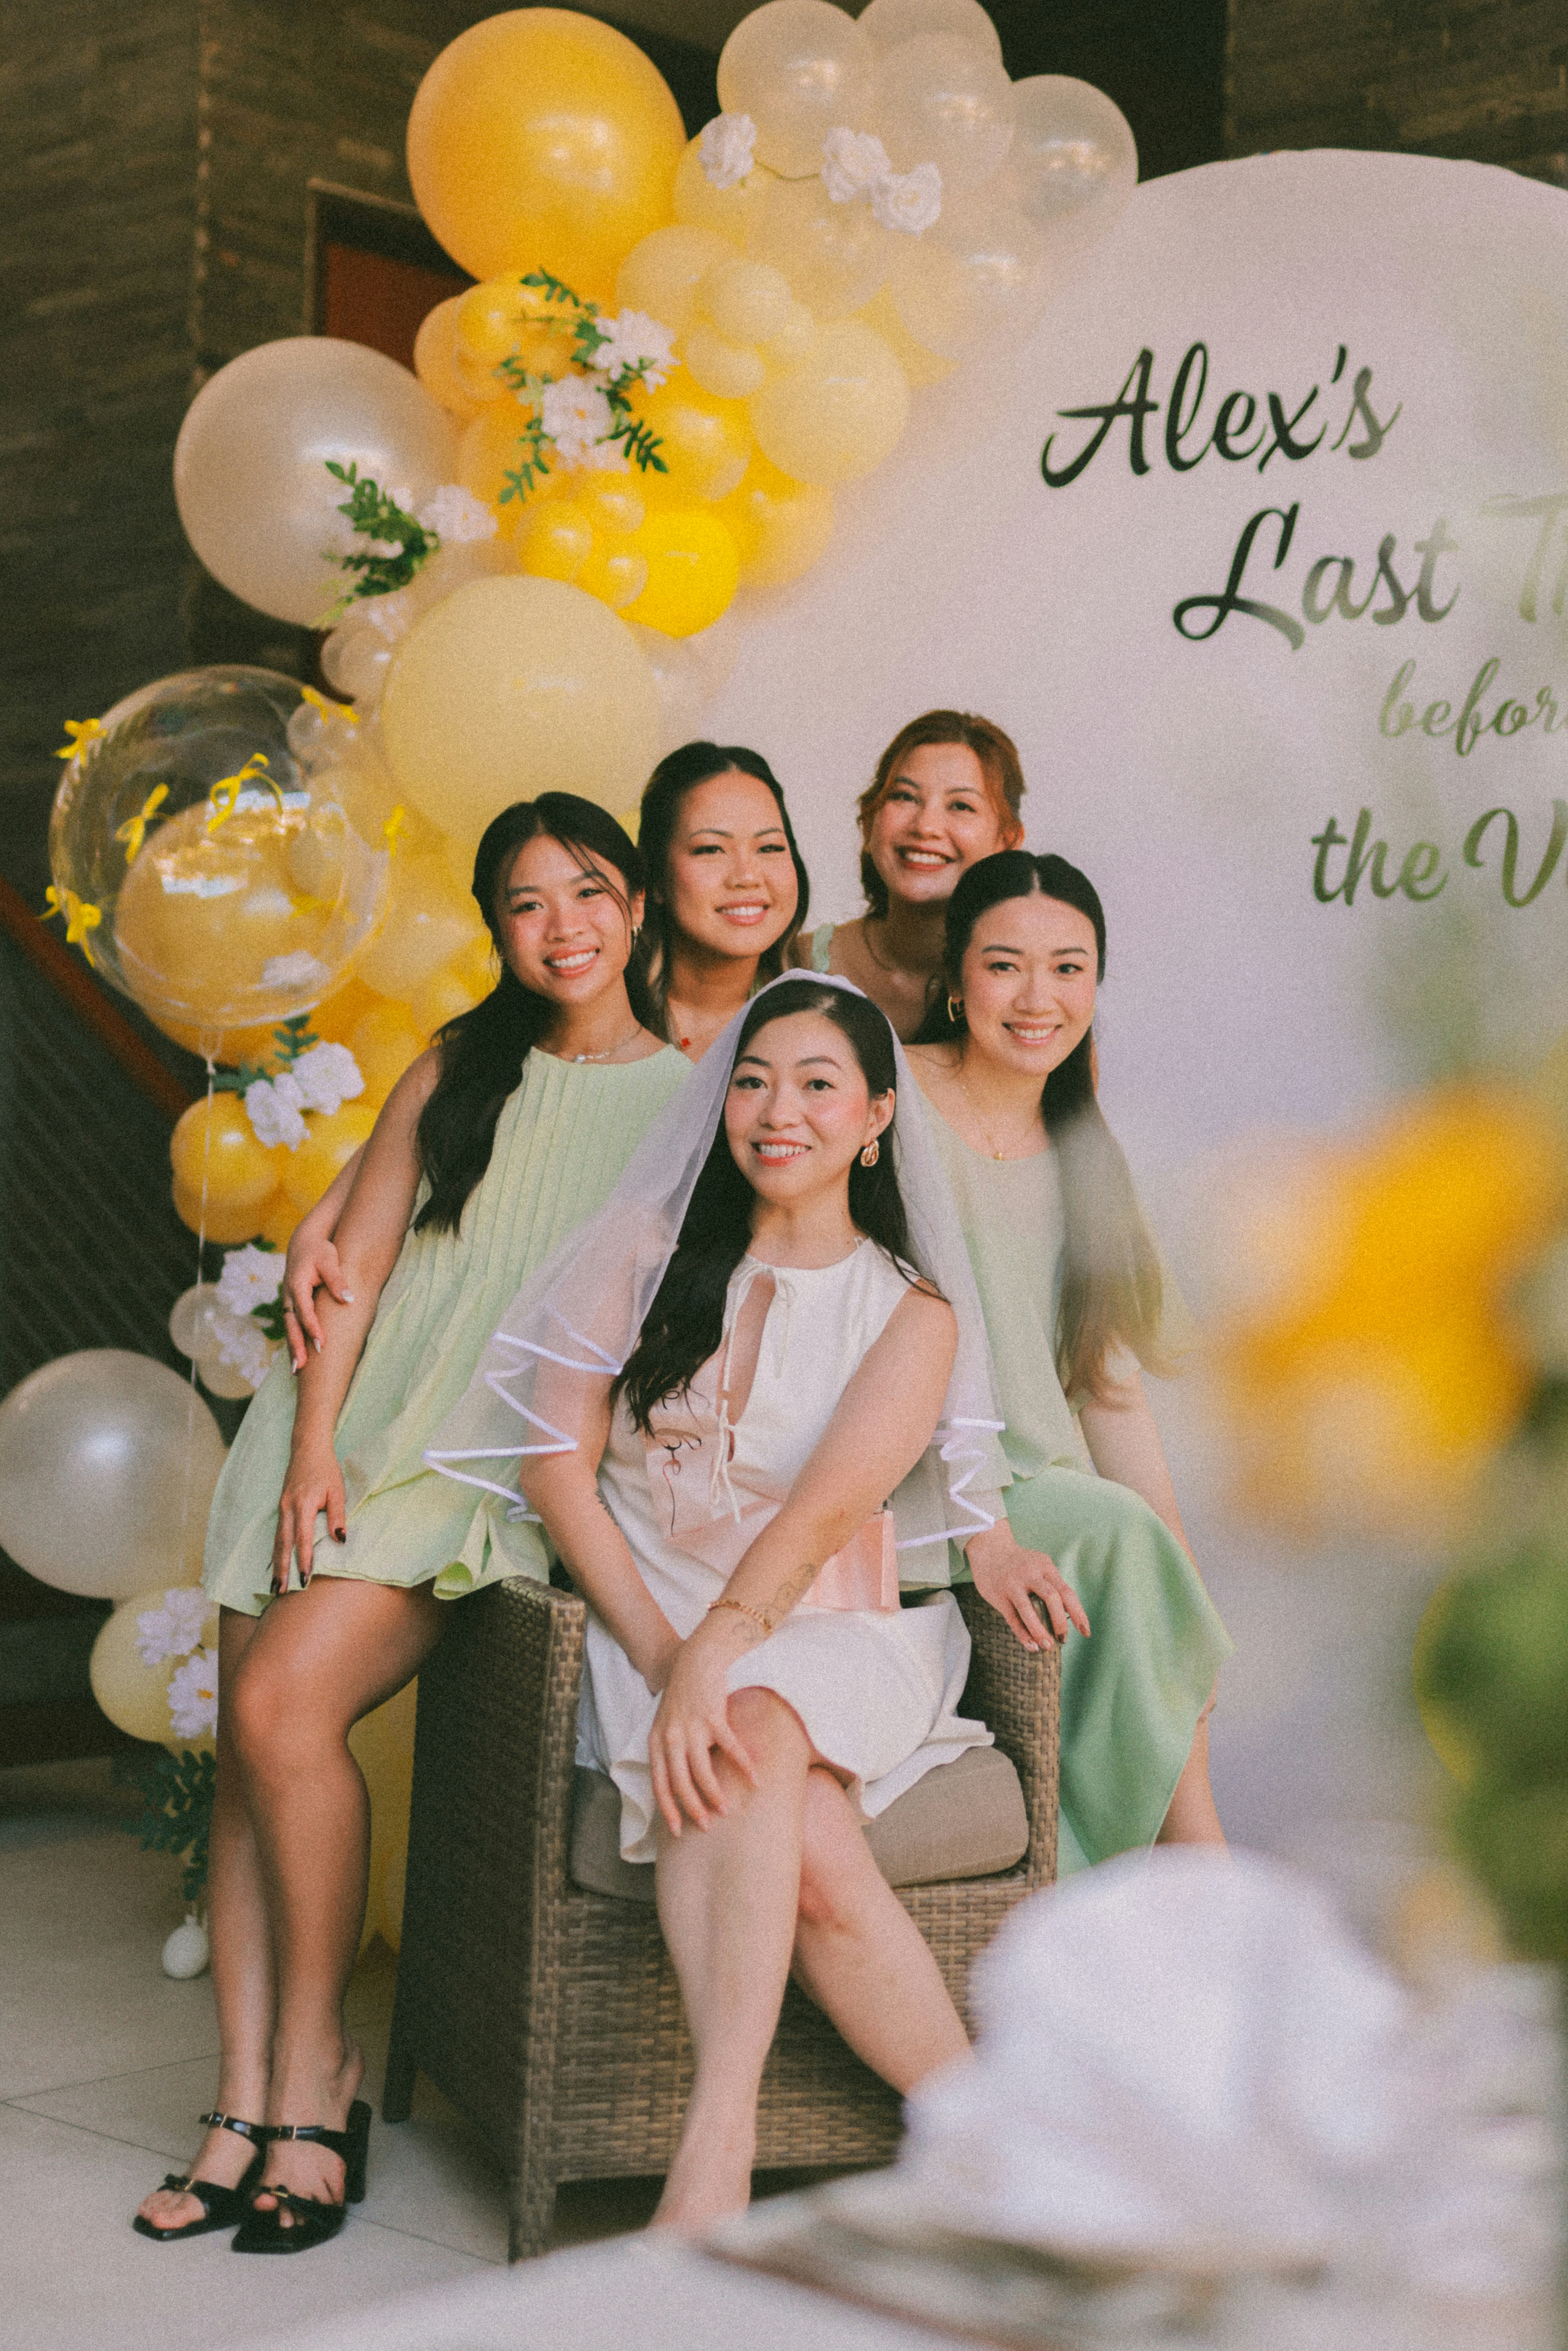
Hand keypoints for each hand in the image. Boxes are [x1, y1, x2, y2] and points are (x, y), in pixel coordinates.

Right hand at [272, 1443, 346, 1591]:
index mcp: (303, 1505)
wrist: (307, 1448)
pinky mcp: (281, 1506)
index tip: (304, 1580)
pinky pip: (277, 1532)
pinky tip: (276, 1563)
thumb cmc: (326, 1469)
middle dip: (281, 1569)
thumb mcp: (338, 1490)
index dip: (303, 1560)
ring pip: (277, 1540)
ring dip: (276, 1563)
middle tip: (280, 1591)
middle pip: (282, 1544)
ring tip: (275, 1584)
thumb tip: (340, 1539)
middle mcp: (288, 1508)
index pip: (302, 1539)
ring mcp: (282, 1507)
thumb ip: (338, 1515)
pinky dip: (276, 1550)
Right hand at [282, 1233, 352, 1370]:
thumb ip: (337, 1280)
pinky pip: (292, 1326)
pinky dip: (293, 1341)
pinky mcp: (292, 1304)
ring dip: (292, 1348)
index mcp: (297, 1284)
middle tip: (300, 1367)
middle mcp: (289, 1295)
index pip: (304, 1310)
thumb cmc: (319, 1251)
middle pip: (291, 1324)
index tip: (320, 1344)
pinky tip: (298, 1358)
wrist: (304, 1243)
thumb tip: (349, 1299)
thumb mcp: (330, 1260)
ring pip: (289, 1328)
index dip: (312, 1327)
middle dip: (295, 1346)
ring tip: (296, 1370)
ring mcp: (288, 1301)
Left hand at [646, 1617, 759, 1834]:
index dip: (667, 1809)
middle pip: (680, 1783)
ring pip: (701, 1772)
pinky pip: (729, 1748)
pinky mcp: (713, 1717)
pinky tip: (754, 1778)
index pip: (659, 1784)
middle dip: (693, 1808)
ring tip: (726, 1809)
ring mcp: (691, 1727)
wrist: (696, 1660)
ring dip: (714, 1794)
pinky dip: (743, 1765)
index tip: (676, 1830)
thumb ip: (669, 1751)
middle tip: (706, 1825)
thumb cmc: (683, 1696)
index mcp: (656, 1741)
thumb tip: (679, 1784)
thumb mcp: (667, 1725)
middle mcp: (670, 1737)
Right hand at [966, 1523, 1090, 1650]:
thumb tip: (1069, 1614)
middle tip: (1063, 1639)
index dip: (1078, 1613)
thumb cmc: (1020, 1563)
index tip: (1085, 1631)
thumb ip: (1052, 1584)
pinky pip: (1013, 1619)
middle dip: (1060, 1622)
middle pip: (1052, 1598)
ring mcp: (1013, 1584)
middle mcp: (1030, 1573)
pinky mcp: (1000, 1596)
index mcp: (1045, 1566)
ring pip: (1030, 1610)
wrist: (989, 1548)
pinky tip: (1031, 1646)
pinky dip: (1023, 1634)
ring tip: (1047, 1646)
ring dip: (1040, 1631)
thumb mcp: (1039, 1565)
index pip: (1066, 1592)